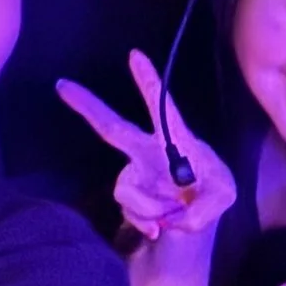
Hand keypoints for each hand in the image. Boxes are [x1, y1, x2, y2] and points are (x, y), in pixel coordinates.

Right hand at [56, 49, 235, 245]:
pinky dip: (147, 222)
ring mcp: (134, 174)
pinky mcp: (128, 196)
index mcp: (175, 140)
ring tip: (175, 213)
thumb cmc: (210, 194)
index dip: (149, 83)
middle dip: (89, 107)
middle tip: (63, 84)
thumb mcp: (223, 197)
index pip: (162, 109)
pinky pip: (129, 211)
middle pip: (113, 129)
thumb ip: (208, 204)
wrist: (192, 223)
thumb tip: (180, 216)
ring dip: (153, 209)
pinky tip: (159, 229)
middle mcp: (148, 152)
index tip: (136, 55)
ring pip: (127, 191)